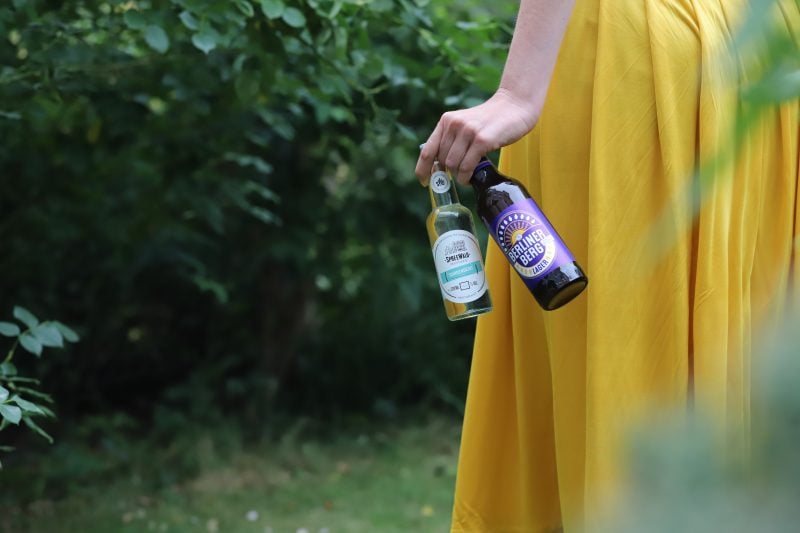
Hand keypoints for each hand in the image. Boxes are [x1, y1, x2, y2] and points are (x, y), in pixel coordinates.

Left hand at [415, 88, 539, 185]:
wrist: (515, 105)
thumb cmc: (490, 120)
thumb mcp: (465, 124)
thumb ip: (452, 139)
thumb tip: (439, 166)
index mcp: (446, 121)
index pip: (427, 151)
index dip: (423, 170)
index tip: (424, 182)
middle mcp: (454, 124)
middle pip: (441, 161)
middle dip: (448, 173)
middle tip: (459, 176)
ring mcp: (468, 131)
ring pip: (453, 165)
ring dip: (459, 176)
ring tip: (467, 175)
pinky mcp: (482, 140)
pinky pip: (467, 166)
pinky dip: (466, 176)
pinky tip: (470, 177)